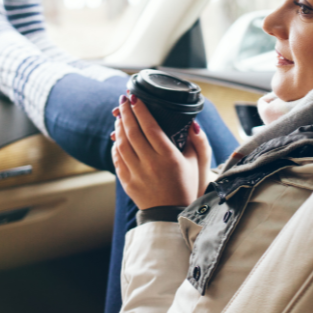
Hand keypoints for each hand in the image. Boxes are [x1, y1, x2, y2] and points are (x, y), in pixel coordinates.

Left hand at [111, 94, 211, 209]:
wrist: (172, 214)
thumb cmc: (186, 185)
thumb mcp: (196, 161)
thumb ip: (196, 140)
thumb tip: (192, 121)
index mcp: (168, 156)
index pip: (150, 127)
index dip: (141, 110)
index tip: (136, 97)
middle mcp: (150, 163)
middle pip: (132, 132)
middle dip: (126, 112)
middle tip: (124, 99)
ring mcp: (136, 173)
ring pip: (122, 144)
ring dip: (119, 127)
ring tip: (120, 116)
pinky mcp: (127, 182)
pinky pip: (117, 159)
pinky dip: (116, 145)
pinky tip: (118, 136)